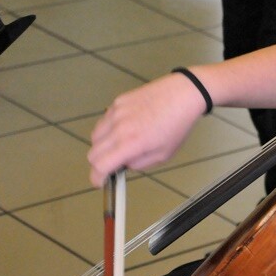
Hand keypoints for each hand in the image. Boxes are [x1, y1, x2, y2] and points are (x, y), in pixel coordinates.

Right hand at [87, 73, 206, 187]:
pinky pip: (104, 120)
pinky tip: (126, 128)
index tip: (99, 182)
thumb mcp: (163, 155)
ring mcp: (116, 112)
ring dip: (103, 146)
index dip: (97, 178)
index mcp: (131, 143)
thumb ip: (139, 164)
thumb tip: (123, 164)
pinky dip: (109, 129)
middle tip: (112, 165)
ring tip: (120, 145)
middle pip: (92, 153)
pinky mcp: (118, 101)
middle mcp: (118, 127)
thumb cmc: (177, 125)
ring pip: (95, 136)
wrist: (183, 94)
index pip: (100, 165)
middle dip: (100, 164)